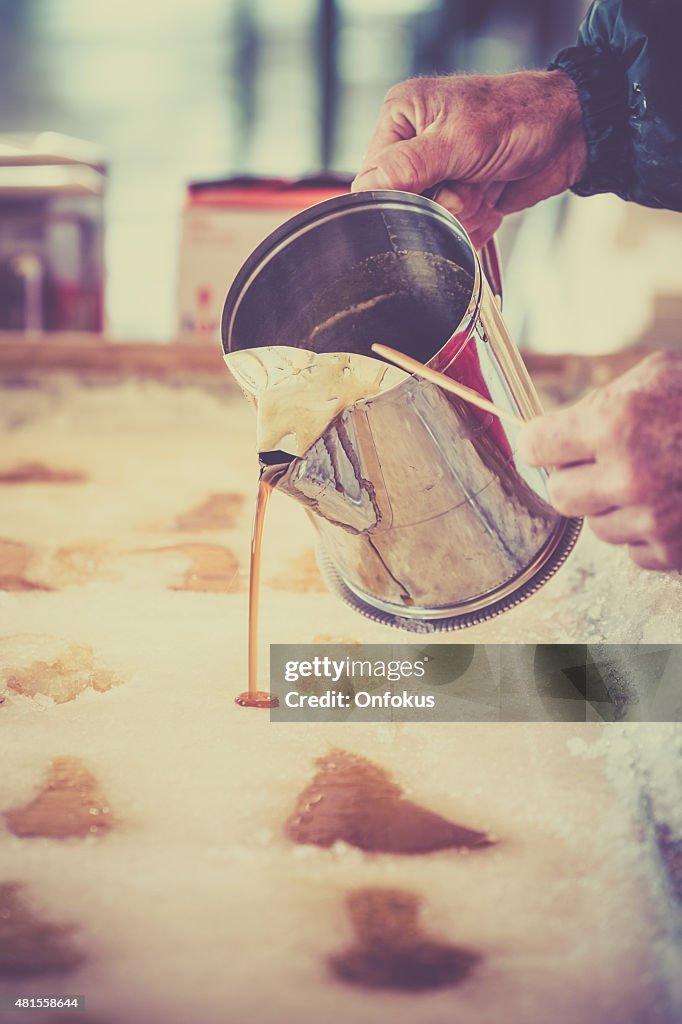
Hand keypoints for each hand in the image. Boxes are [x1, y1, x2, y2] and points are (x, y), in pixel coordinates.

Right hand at [352, 70, 586, 247]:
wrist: (571, 134)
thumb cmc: (520, 117)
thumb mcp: (458, 139)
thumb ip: (408, 166)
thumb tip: (365, 189)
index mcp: (401, 118)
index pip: (372, 178)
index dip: (399, 197)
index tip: (432, 191)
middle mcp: (415, 146)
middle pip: (405, 207)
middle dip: (444, 204)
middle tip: (472, 178)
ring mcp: (440, 175)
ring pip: (433, 224)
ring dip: (467, 212)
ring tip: (489, 182)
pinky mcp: (462, 199)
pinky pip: (457, 232)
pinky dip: (480, 222)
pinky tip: (495, 195)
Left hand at [518, 352, 681, 570]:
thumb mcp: (655, 376)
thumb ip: (601, 405)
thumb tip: (554, 433)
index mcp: (614, 423)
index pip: (533, 446)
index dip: (540, 443)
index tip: (546, 444)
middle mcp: (628, 476)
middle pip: (559, 494)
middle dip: (575, 477)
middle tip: (601, 463)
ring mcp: (652, 519)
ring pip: (596, 526)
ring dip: (614, 507)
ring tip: (652, 479)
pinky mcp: (674, 551)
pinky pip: (633, 551)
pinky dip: (646, 533)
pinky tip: (673, 504)